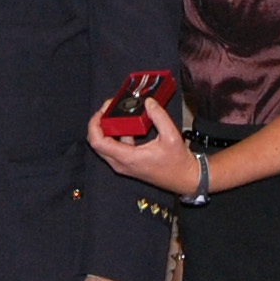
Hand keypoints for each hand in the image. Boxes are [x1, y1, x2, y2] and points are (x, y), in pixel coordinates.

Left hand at [83, 96, 197, 193]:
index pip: (97, 142)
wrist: (185, 179)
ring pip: (105, 146)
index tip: (102, 111)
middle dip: (99, 124)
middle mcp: (121, 164)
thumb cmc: (178, 162)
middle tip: (109, 109)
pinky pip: (116, 148)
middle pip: (97, 143)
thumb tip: (148, 102)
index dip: (94, 124)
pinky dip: (118, 135)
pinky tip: (132, 125)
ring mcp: (124, 165)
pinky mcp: (129, 164)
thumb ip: (159, 116)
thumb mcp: (171, 136)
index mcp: (127, 157)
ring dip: (108, 129)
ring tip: (119, 113)